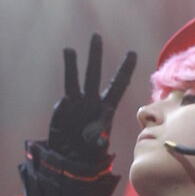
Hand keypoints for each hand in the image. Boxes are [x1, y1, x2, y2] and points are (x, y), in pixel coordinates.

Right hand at [44, 34, 137, 174]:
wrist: (70, 159)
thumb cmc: (89, 152)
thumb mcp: (98, 149)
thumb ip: (99, 142)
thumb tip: (99, 140)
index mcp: (107, 107)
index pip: (118, 85)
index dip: (124, 69)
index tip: (132, 53)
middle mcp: (91, 101)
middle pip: (93, 74)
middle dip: (95, 56)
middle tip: (96, 36)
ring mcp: (75, 103)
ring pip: (73, 81)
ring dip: (71, 66)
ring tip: (69, 50)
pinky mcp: (61, 110)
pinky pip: (63, 105)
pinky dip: (64, 107)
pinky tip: (66, 109)